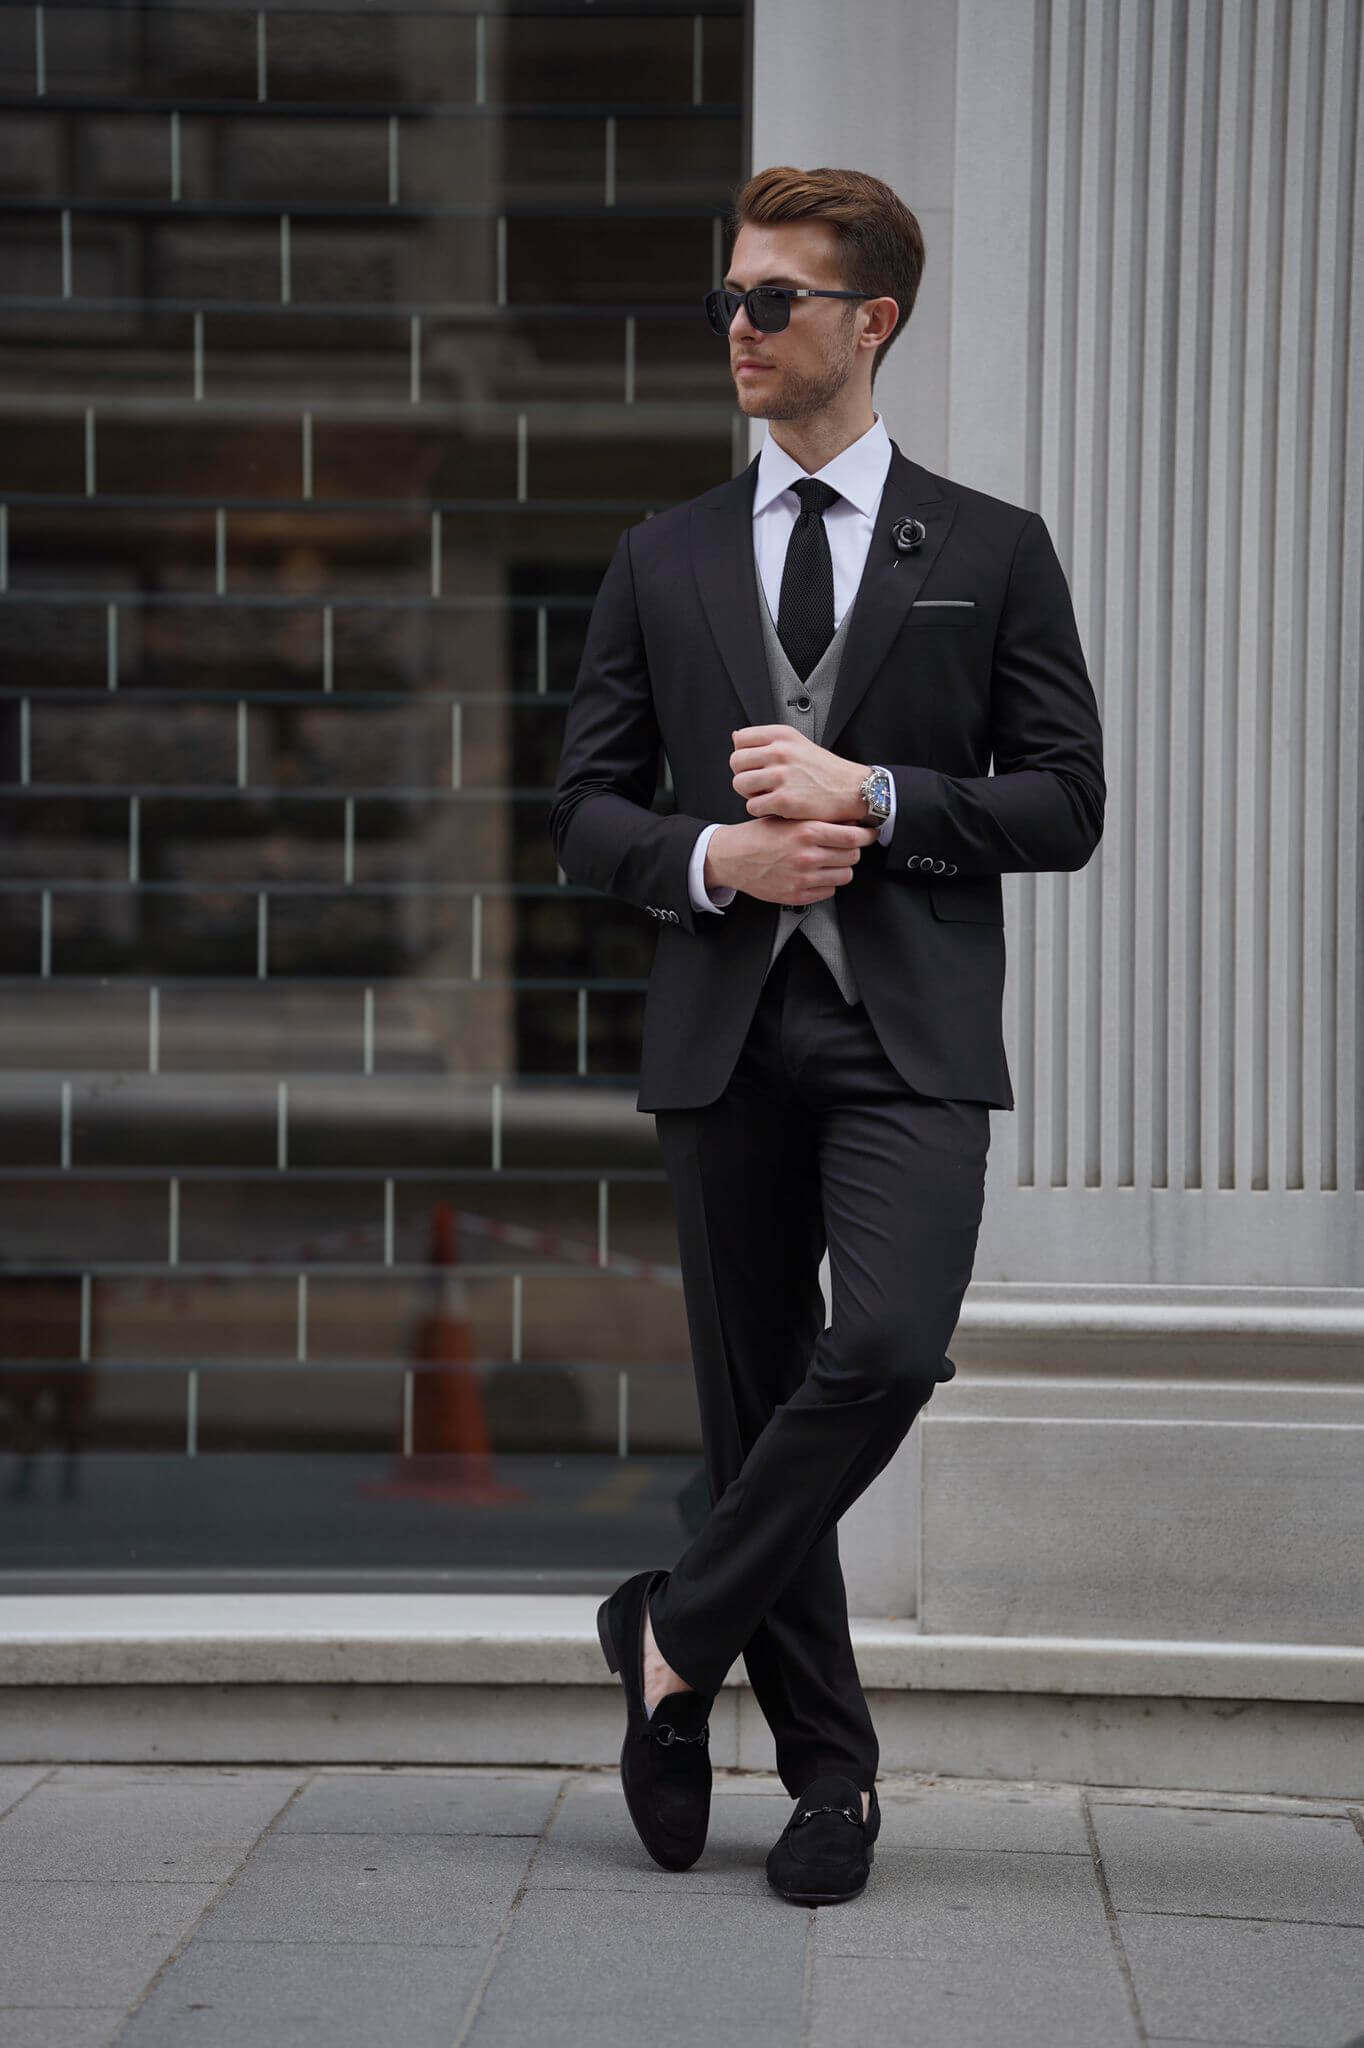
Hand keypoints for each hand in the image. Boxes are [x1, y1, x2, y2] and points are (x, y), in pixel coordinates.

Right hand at [704, 817, 880, 906]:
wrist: (732, 857)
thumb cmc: (759, 835)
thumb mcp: (788, 818)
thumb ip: (818, 820)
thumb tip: (850, 823)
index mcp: (806, 832)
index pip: (853, 837)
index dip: (866, 836)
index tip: (869, 834)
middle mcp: (807, 856)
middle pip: (852, 856)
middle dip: (852, 850)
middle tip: (845, 846)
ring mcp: (803, 878)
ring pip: (844, 876)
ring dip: (841, 868)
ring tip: (829, 861)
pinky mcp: (796, 895)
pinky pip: (828, 891)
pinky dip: (827, 883)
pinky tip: (816, 874)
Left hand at [731, 726, 868, 822]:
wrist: (851, 790)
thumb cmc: (824, 770)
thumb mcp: (797, 743)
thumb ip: (768, 741)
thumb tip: (735, 737)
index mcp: (781, 735)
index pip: (740, 739)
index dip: (744, 755)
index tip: (756, 764)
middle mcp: (780, 752)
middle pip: (736, 762)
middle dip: (744, 775)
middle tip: (761, 783)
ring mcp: (781, 776)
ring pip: (740, 784)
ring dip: (750, 793)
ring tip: (768, 795)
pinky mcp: (783, 800)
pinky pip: (752, 806)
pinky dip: (761, 809)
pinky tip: (776, 806)